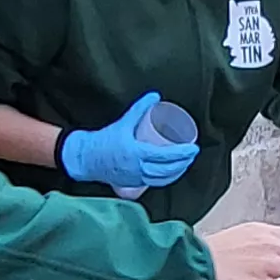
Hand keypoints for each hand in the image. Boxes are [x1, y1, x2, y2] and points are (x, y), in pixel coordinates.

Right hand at [62, 93, 199, 190]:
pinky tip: (171, 174)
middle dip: (184, 163)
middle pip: (167, 170)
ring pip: (162, 179)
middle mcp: (138, 169)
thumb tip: (155, 95)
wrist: (86, 158)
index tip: (193, 148)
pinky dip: (166, 179)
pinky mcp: (132, 184)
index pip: (166, 156)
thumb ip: (140, 108)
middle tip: (192, 154)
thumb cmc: (104, 140)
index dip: (182, 154)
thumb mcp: (124, 122)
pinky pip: (154, 183)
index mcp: (137, 154)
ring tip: (185, 163)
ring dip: (177, 172)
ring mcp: (135, 178)